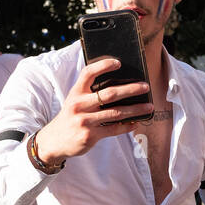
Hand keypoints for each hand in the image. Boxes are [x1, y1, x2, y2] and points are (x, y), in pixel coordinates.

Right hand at [33, 58, 151, 161]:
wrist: (54, 141)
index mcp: (76, 92)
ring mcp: (85, 121)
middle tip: (145, 86)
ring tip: (149, 106)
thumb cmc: (70, 117)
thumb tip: (120, 88)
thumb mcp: (74, 101)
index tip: (118, 63)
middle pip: (109, 94)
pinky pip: (113, 130)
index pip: (88, 73)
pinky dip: (127, 126)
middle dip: (130, 89)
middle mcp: (79, 105)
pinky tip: (136, 122)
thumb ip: (90, 94)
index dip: (103, 66)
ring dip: (135, 110)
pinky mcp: (90, 135)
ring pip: (116, 113)